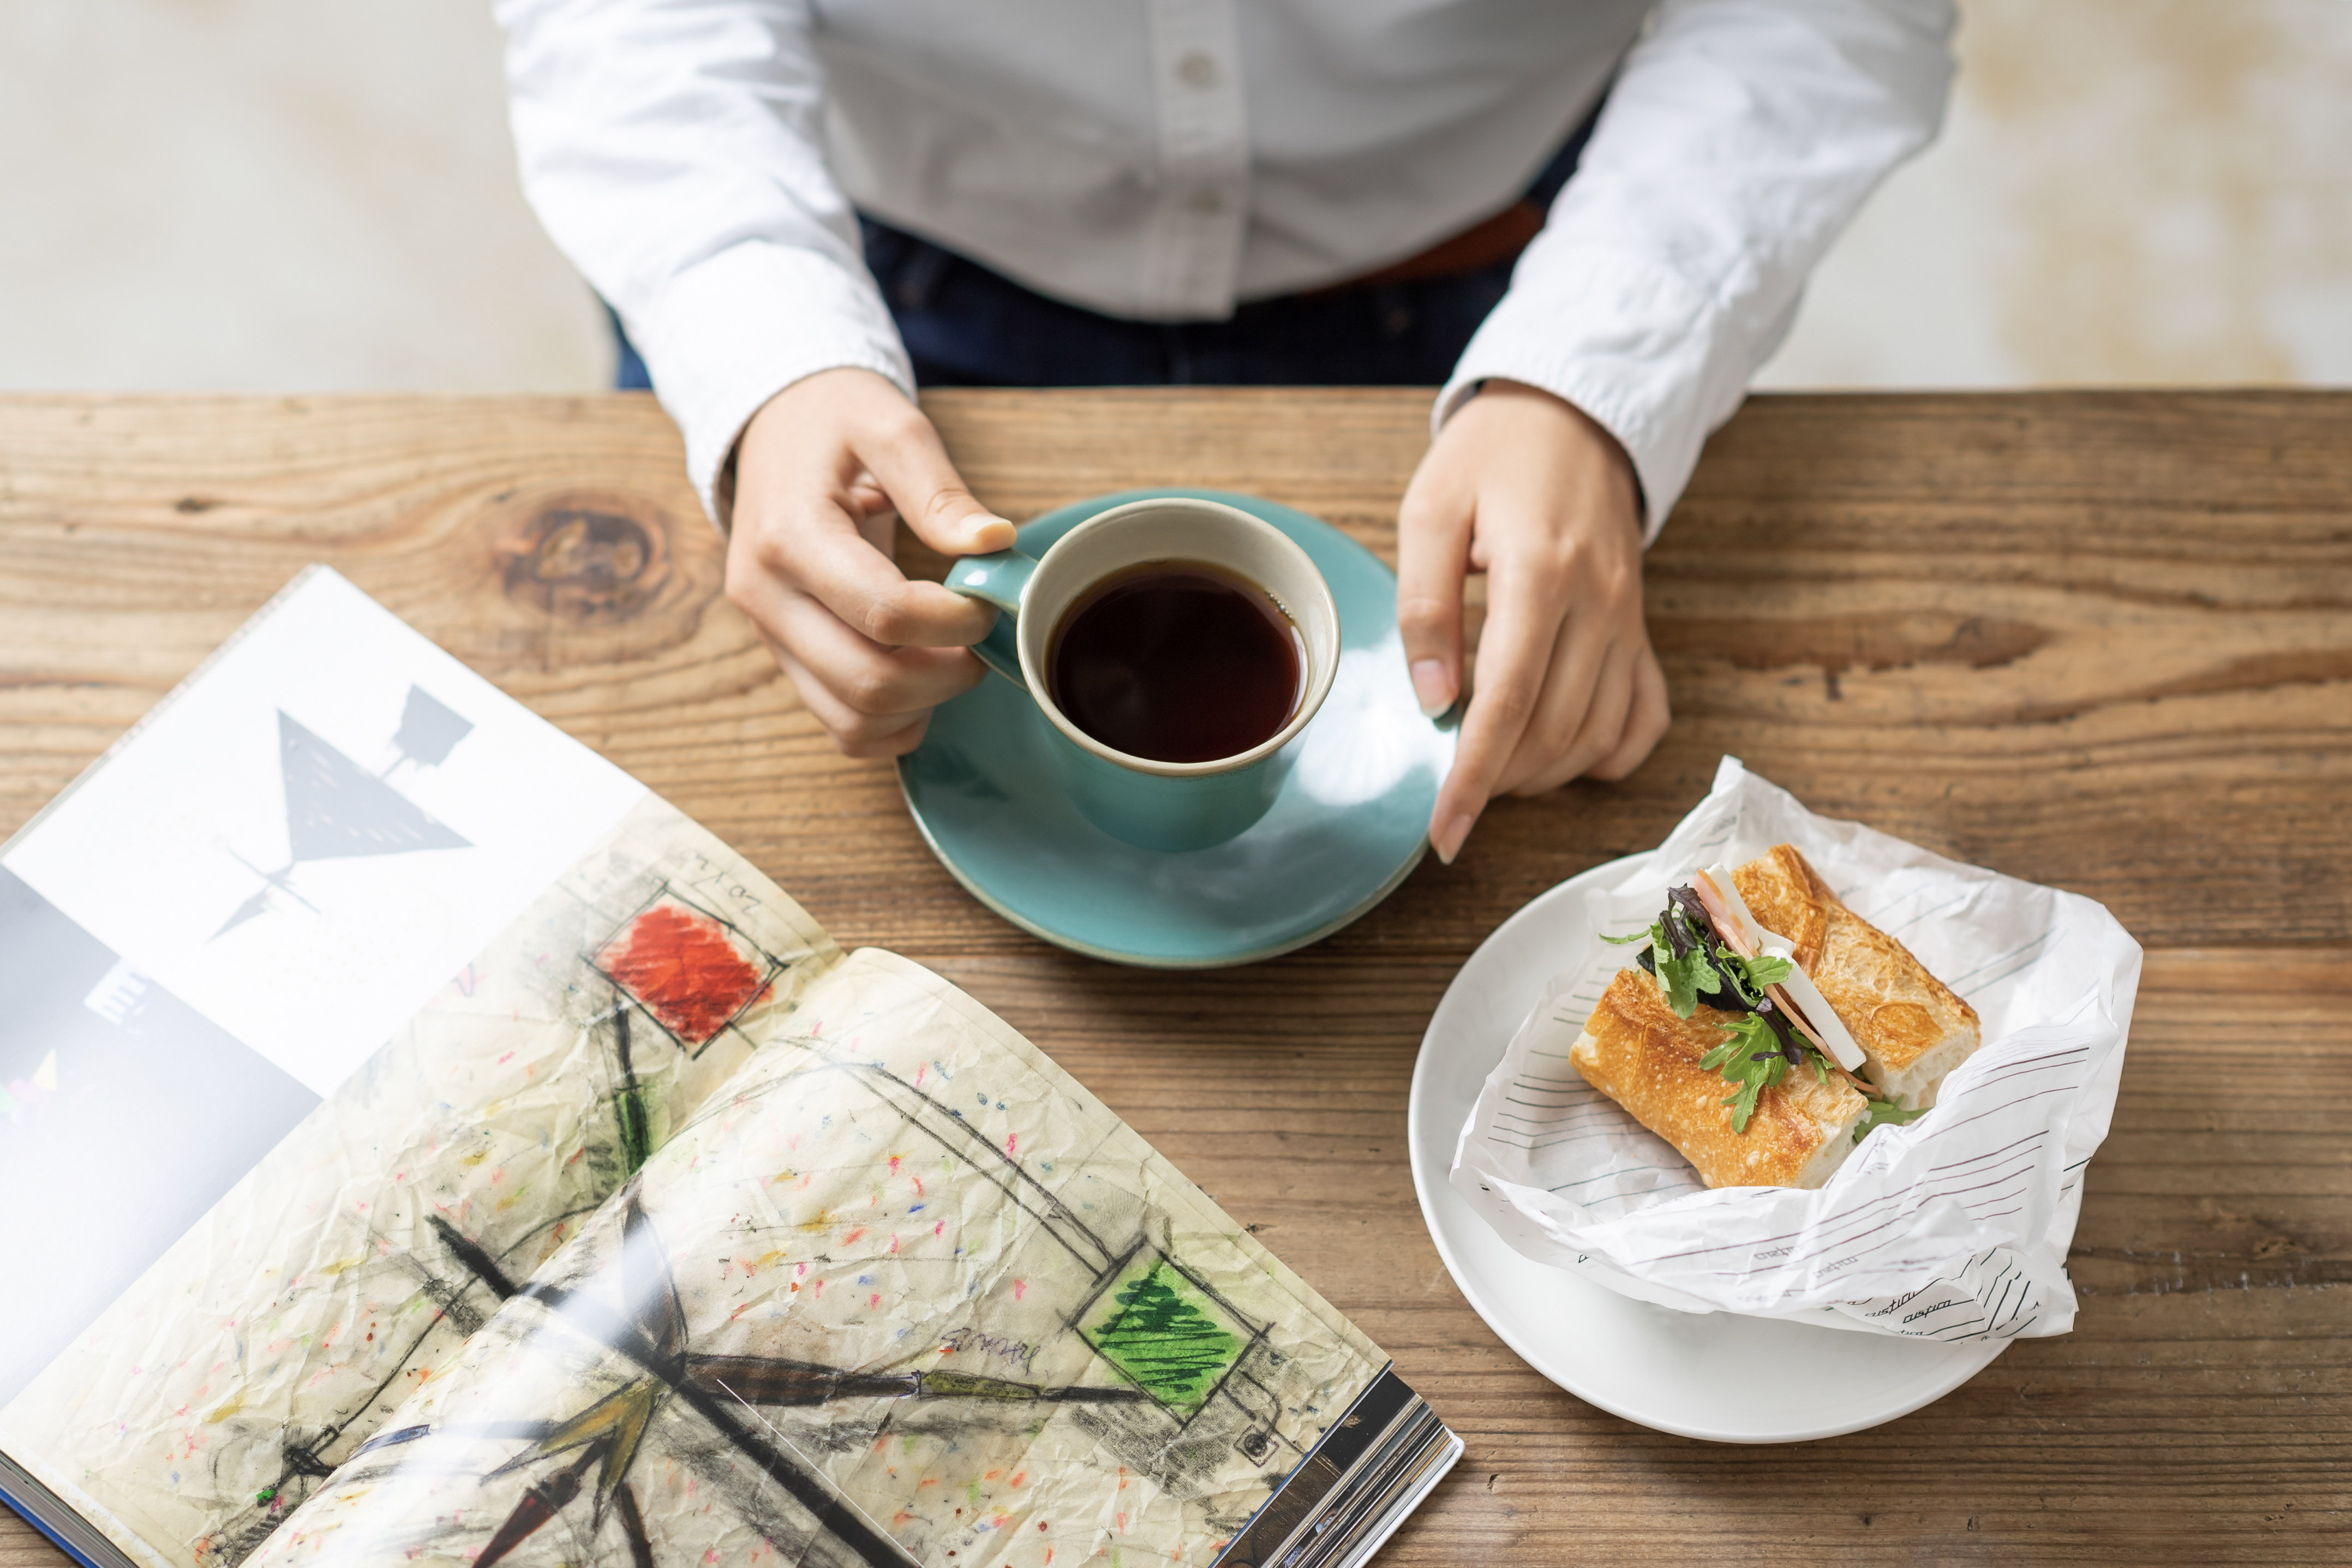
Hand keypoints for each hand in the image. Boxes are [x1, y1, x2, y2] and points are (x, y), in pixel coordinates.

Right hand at [723, 368, 1016, 756]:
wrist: (774, 425)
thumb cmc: (834, 421)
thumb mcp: (891, 426)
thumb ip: (941, 490)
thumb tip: (994, 544)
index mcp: (791, 537)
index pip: (885, 614)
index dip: (956, 621)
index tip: (988, 599)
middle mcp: (766, 597)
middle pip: (867, 683)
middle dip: (947, 675)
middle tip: (982, 637)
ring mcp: (769, 634)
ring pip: (851, 721)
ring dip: (921, 705)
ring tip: (953, 655)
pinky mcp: (783, 656)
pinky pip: (840, 726)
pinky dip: (892, 722)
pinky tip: (924, 680)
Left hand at [1397, 380, 1669, 862]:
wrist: (1574, 415)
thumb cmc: (1493, 458)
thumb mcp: (1432, 510)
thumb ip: (1425, 604)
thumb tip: (1434, 700)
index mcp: (1540, 572)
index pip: (1506, 703)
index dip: (1471, 778)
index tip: (1442, 833)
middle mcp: (1599, 603)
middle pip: (1553, 731)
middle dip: (1497, 781)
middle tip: (1449, 788)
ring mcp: (1629, 619)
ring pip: (1596, 735)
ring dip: (1540, 775)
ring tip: (1488, 770)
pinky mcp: (1641, 628)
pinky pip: (1642, 717)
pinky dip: (1604, 756)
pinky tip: (1558, 757)